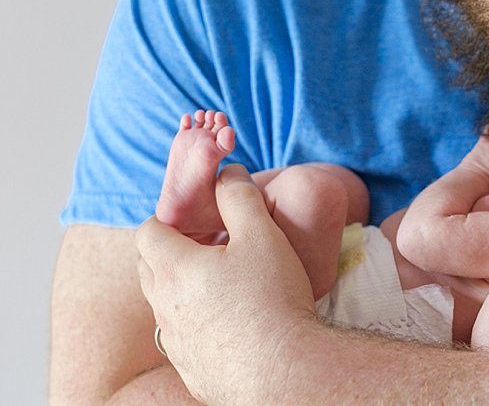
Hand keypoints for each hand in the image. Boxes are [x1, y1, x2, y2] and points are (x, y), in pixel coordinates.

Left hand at [136, 165, 315, 404]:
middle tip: (209, 246)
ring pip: (164, 305)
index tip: (198, 220)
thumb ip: (240, 197)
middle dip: (171, 251)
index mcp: (174, 267)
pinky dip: (197, 322)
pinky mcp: (190, 368)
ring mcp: (174, 342)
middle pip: (148, 268)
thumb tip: (227, 173)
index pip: (148, 231)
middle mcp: (163, 306)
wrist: (283, 372)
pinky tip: (232, 321)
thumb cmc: (271, 298)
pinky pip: (183, 337)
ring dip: (183, 288)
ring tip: (222, 283)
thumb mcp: (262, 234)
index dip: (169, 219)